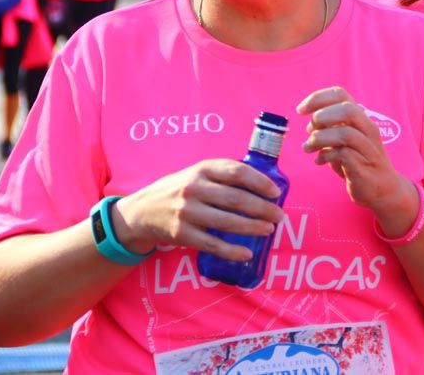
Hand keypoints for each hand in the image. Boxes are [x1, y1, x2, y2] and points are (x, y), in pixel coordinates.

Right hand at [110, 159, 284, 260]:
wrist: (143, 210)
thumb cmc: (181, 189)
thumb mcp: (198, 173)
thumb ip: (224, 174)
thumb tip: (264, 184)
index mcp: (202, 169)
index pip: (237, 172)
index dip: (260, 182)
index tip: (276, 192)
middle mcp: (194, 188)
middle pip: (235, 199)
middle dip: (262, 208)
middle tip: (279, 216)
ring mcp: (187, 212)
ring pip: (226, 222)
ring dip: (252, 227)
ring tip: (269, 230)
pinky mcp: (182, 234)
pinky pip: (211, 244)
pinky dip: (231, 250)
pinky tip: (246, 254)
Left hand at [297, 86, 416, 234]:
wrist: (384, 189)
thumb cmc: (360, 162)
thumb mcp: (345, 141)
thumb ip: (331, 130)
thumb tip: (310, 125)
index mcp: (361, 118)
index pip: (341, 94)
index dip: (317, 98)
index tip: (301, 110)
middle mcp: (368, 129)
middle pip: (348, 109)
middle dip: (322, 116)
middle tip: (309, 129)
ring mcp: (368, 148)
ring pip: (345, 133)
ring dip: (320, 139)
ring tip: (308, 148)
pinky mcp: (363, 167)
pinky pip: (343, 155)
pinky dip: (325, 155)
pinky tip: (319, 161)